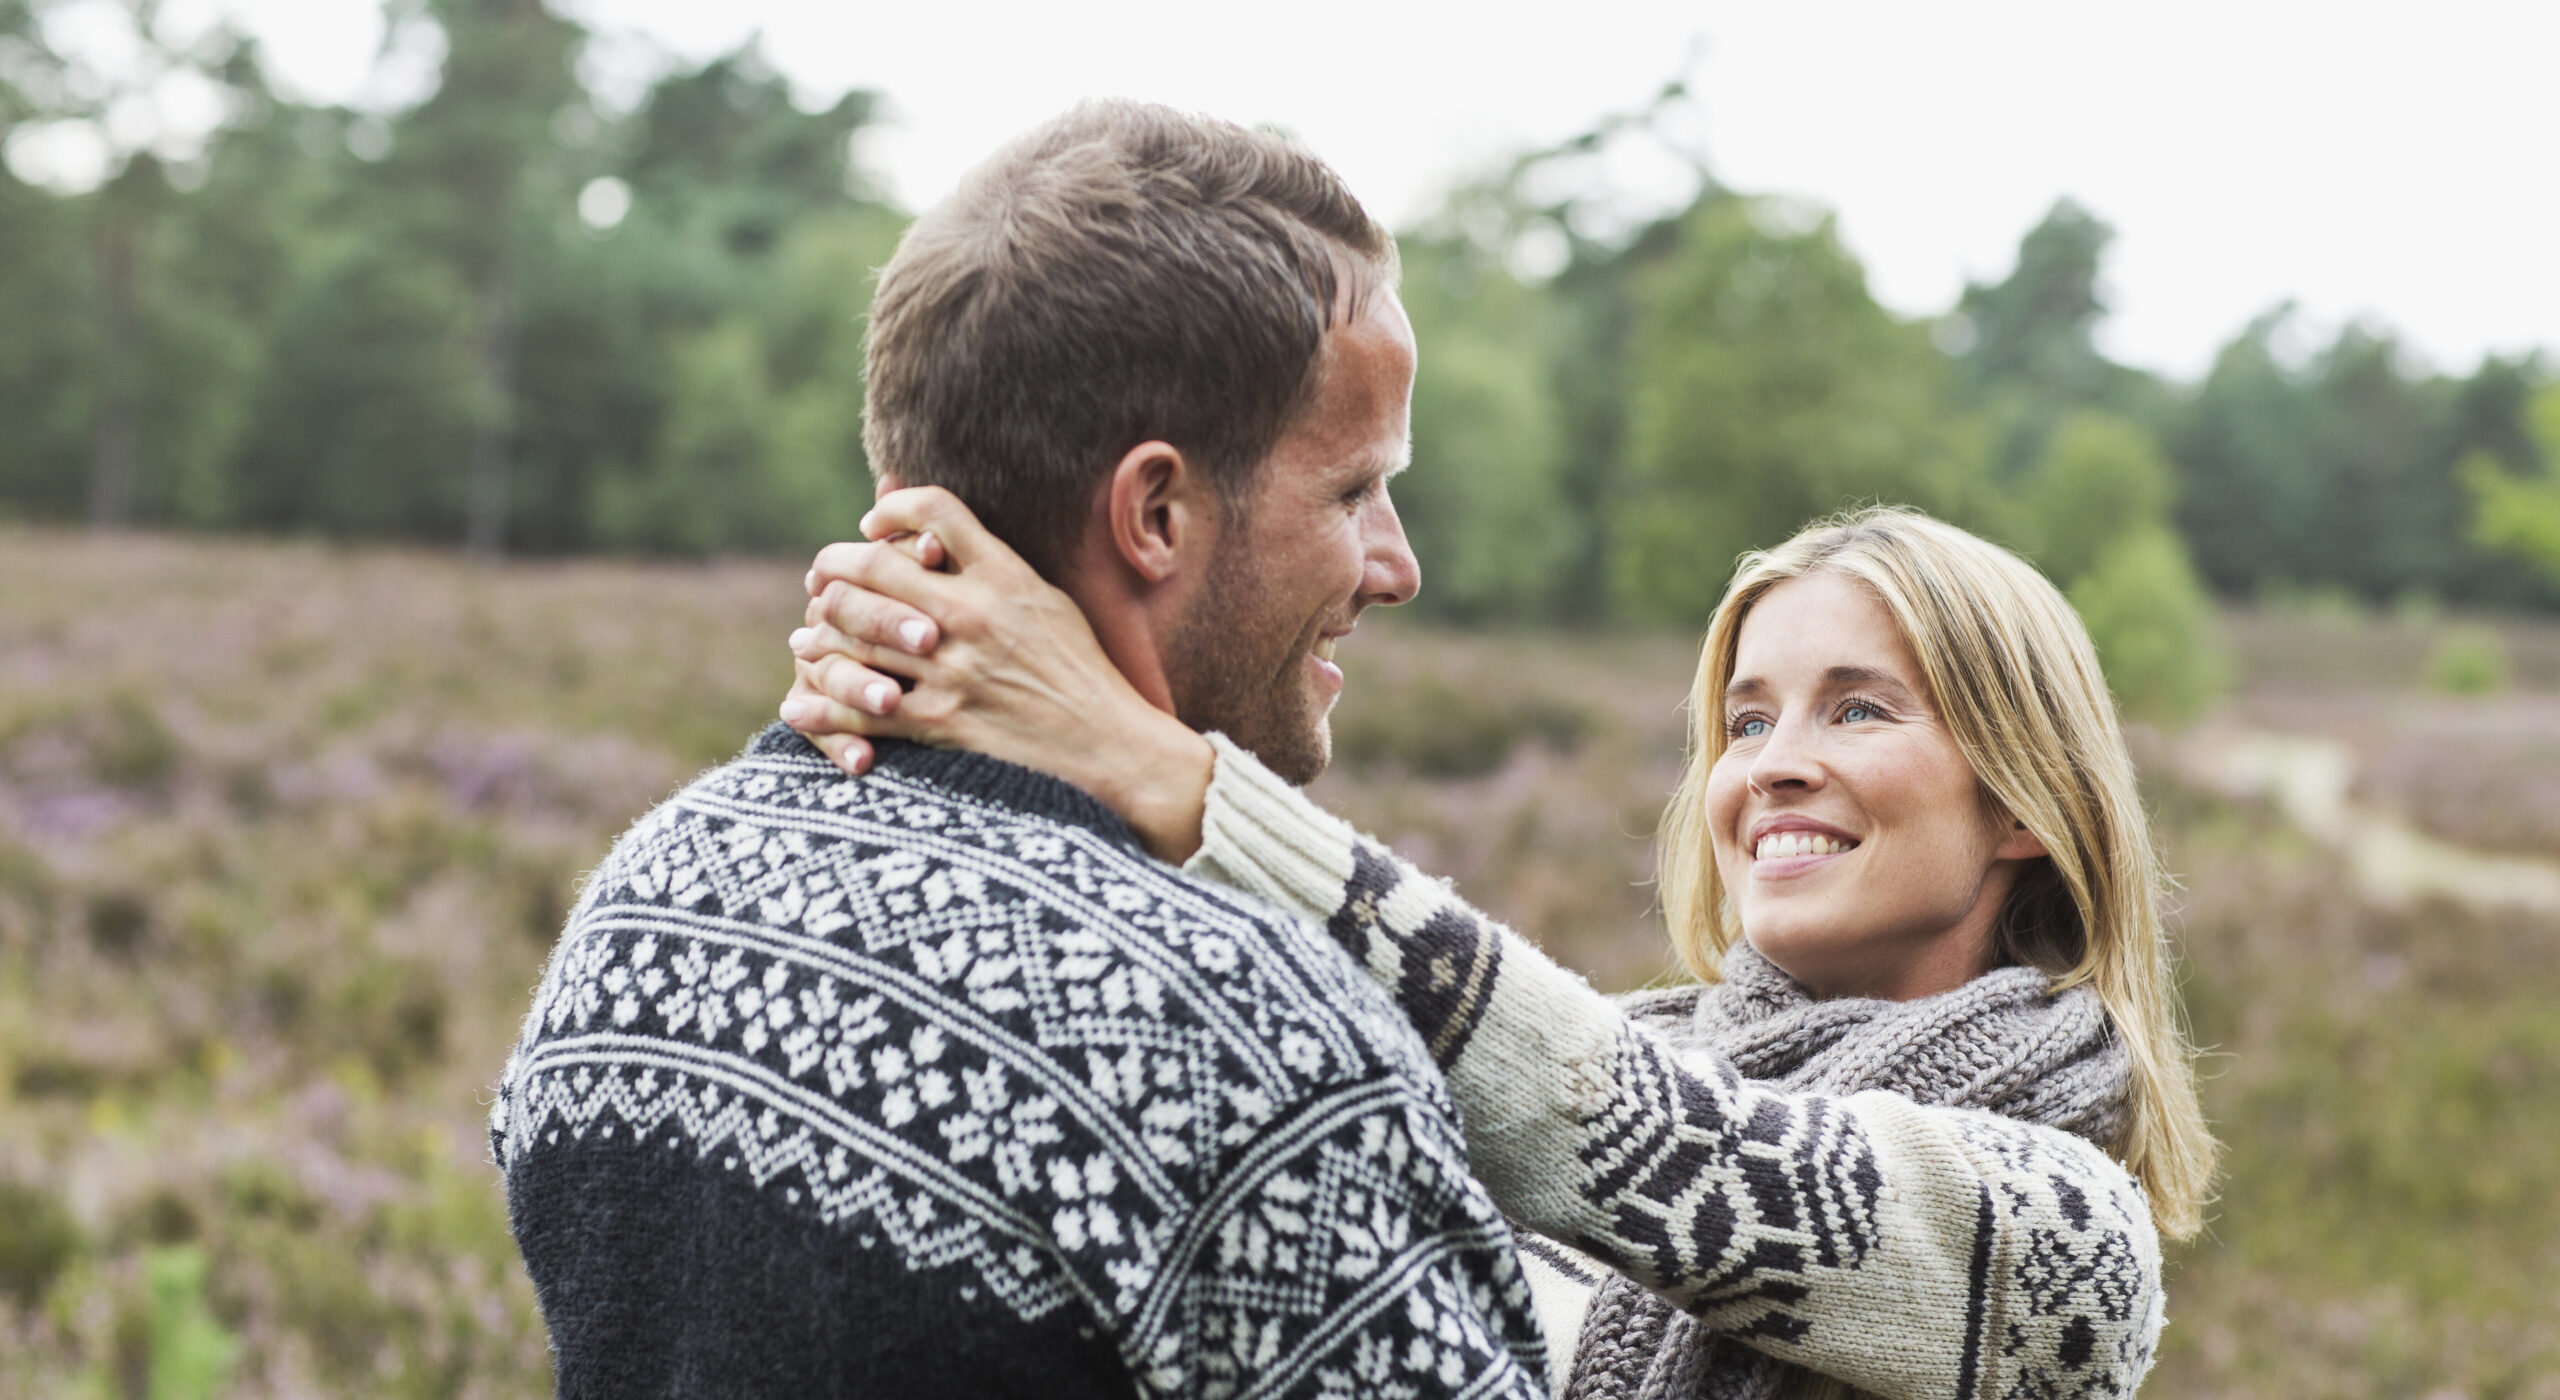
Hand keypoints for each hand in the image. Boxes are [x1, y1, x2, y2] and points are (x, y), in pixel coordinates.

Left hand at [780, 487, 1214, 861]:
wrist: (1111, 749)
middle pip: (876, 567)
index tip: (871, 527)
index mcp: (1006, 577)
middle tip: (819, 580)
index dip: (891, 508)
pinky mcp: (941, 722)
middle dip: (833, 570)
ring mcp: (953, 669)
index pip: (935, 510)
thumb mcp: (1048, 603)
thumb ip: (994, 566)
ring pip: (856, 634)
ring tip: (805, 640)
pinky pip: (862, 707)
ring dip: (819, 635)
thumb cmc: (1082, 675)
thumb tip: (939, 533)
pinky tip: (799, 705)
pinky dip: (822, 707)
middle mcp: (974, 615)